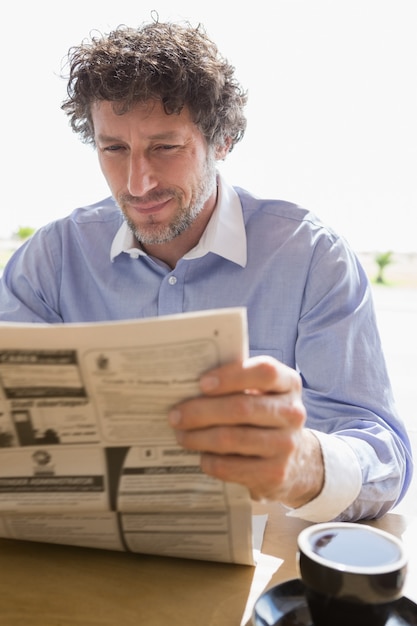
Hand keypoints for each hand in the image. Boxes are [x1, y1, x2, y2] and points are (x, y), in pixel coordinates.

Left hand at [168, 355, 323, 507]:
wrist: (295, 461)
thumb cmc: (263, 417)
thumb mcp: (261, 393)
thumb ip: (236, 383)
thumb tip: (187, 383)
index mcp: (288, 383)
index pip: (264, 372)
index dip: (231, 376)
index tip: (201, 383)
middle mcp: (293, 412)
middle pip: (242, 407)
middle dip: (201, 411)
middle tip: (175, 415)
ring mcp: (287, 444)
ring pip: (233, 438)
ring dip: (199, 437)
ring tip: (181, 435)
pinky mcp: (276, 472)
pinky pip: (232, 466)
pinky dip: (210, 461)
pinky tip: (201, 456)